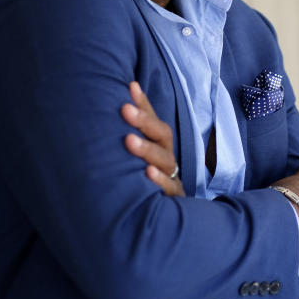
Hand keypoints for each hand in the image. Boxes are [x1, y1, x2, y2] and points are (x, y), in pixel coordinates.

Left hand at [121, 81, 184, 196]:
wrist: (164, 212)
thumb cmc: (146, 175)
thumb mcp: (141, 149)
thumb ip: (136, 123)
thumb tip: (129, 86)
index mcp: (159, 142)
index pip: (153, 118)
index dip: (144, 104)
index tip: (130, 88)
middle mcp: (166, 156)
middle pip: (161, 135)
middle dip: (144, 121)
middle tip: (125, 109)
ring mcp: (171, 176)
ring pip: (164, 160)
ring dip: (147, 149)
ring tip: (129, 140)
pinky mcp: (173, 197)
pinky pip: (169, 187)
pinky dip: (159, 180)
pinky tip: (147, 172)